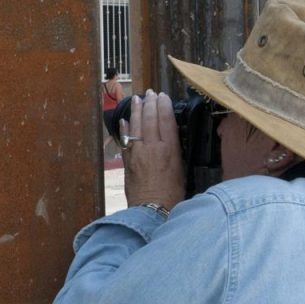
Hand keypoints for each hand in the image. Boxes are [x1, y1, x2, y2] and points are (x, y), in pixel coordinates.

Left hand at [121, 90, 184, 210]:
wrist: (151, 211)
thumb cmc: (172, 196)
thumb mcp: (181, 171)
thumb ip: (175, 153)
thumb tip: (171, 142)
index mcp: (169, 150)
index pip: (166, 121)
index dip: (164, 106)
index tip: (163, 95)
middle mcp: (152, 148)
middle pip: (150, 119)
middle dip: (149, 103)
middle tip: (150, 92)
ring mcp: (138, 153)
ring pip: (135, 126)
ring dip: (135, 110)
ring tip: (136, 99)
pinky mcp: (127, 162)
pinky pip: (125, 140)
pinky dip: (124, 128)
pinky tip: (124, 120)